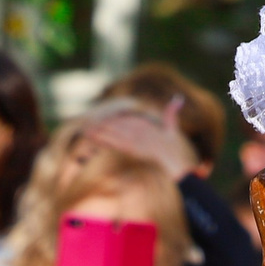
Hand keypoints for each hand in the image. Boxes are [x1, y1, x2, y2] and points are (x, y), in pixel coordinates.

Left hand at [82, 100, 197, 180]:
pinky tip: (92, 139)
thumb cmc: (176, 152)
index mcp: (148, 125)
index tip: (101, 118)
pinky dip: (103, 140)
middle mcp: (140, 130)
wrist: (179, 168)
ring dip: (99, 130)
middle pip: (117, 124)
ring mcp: (136, 140)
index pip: (127, 119)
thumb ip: (172, 114)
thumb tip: (179, 97)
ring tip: (86, 130)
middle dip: (103, 123)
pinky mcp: (133, 150)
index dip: (114, 119)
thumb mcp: (174, 130)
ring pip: (114, 132)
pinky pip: (115, 143)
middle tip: (88, 122)